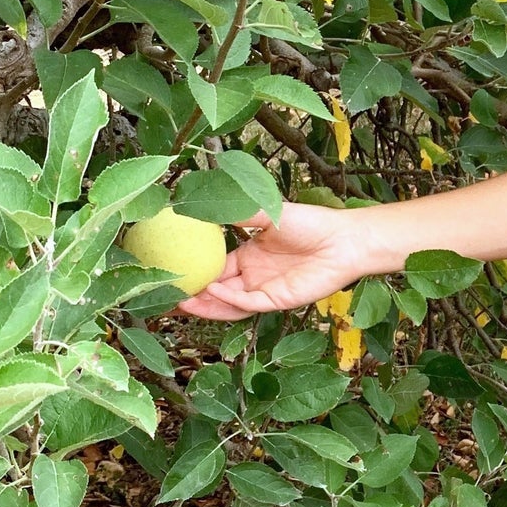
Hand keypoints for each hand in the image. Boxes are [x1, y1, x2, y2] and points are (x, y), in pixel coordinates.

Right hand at [176, 204, 389, 320]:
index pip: (214, 268)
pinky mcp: (279, 300)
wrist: (344, 239)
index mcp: (249, 256)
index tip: (169, 270)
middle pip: (216, 291)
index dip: (193, 272)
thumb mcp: (267, 213)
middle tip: (162, 296)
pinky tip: (213, 290)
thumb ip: (236, 211)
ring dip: (206, 304)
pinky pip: (249, 304)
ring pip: (229, 304)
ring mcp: (265, 290)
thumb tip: (203, 202)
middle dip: (191, 295)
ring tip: (179, 302)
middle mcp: (254, 276)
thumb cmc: (311, 223)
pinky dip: (230, 300)